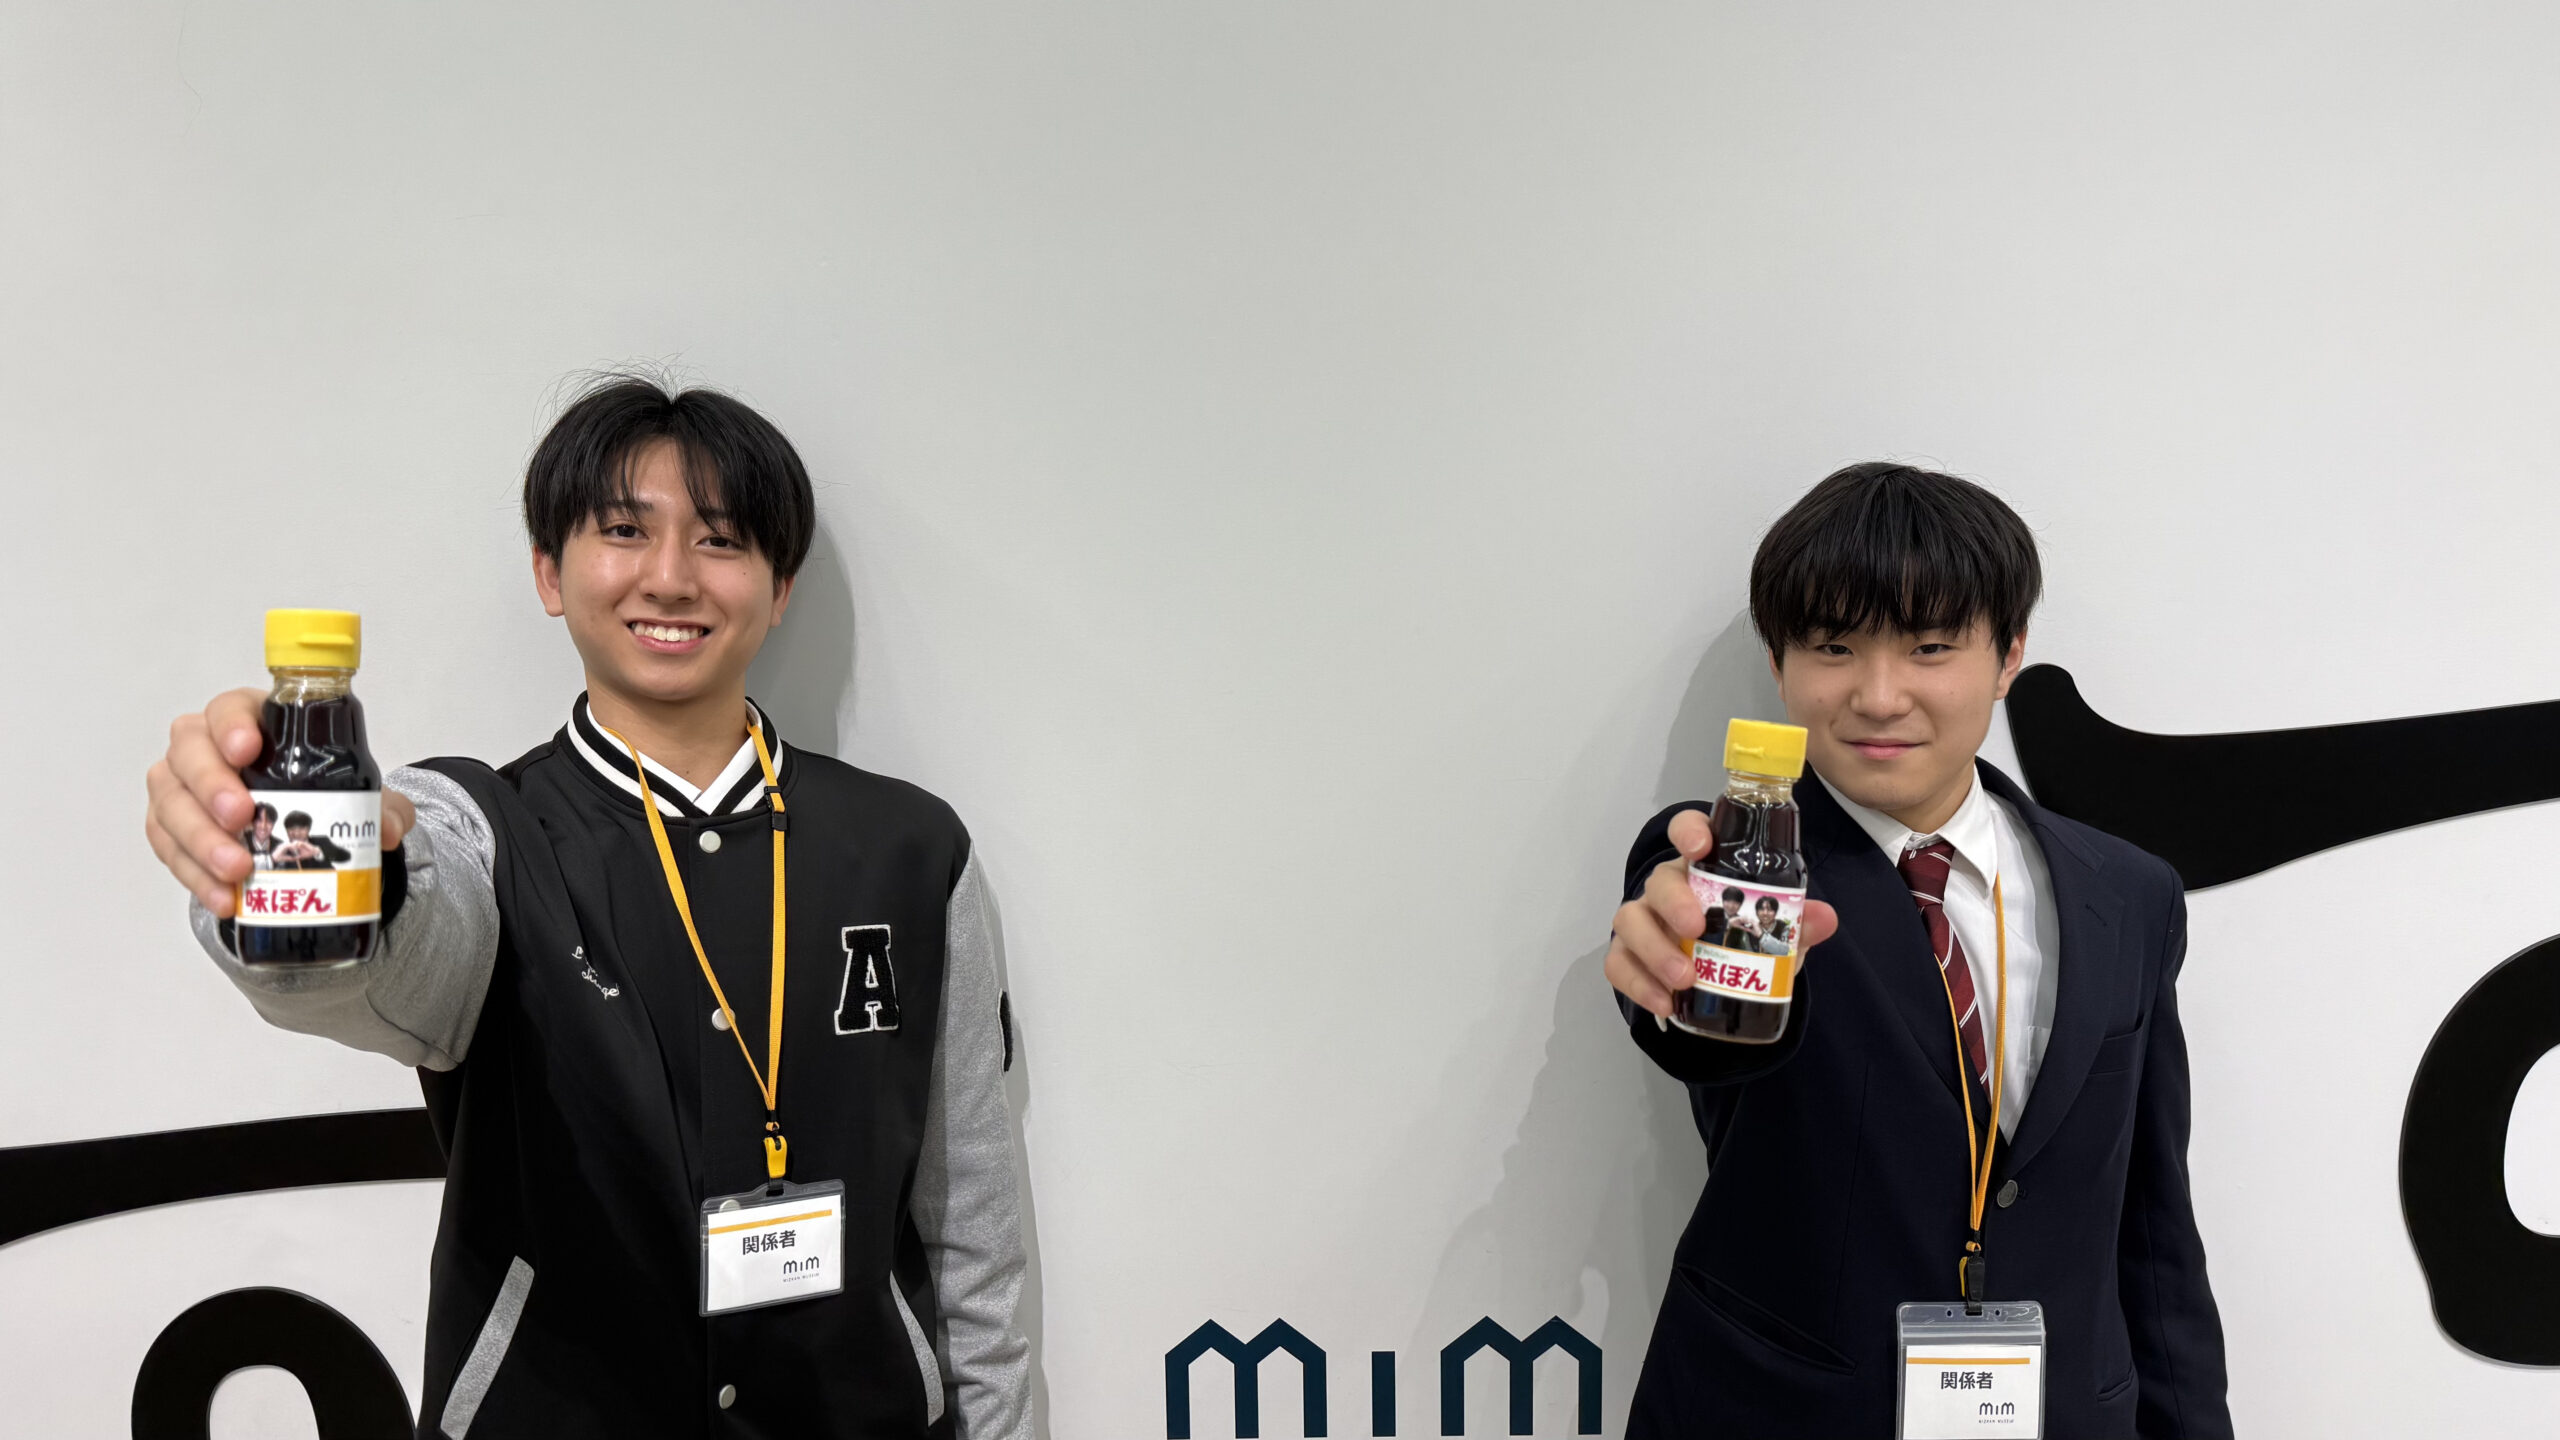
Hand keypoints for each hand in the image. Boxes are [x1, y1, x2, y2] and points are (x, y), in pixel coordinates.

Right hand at [144, 689, 413, 917]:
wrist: (293, 835)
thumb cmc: (319, 794)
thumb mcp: (360, 795)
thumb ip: (384, 807)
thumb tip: (388, 831)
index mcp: (249, 720)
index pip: (227, 708)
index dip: (230, 725)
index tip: (247, 749)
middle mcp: (202, 747)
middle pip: (188, 753)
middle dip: (211, 785)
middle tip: (242, 816)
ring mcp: (179, 788)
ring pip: (170, 804)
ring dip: (200, 839)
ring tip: (237, 868)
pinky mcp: (167, 829)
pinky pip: (167, 848)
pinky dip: (193, 874)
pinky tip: (223, 896)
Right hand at [1606, 808, 1837, 1018]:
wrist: (1720, 979)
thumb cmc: (1742, 937)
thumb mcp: (1775, 932)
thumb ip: (1798, 923)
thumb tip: (1824, 917)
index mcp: (1702, 869)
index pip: (1688, 832)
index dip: (1689, 832)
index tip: (1699, 847)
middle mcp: (1666, 890)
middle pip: (1657, 881)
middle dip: (1674, 903)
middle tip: (1696, 930)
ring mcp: (1642, 922)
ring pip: (1629, 921)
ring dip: (1654, 950)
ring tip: (1684, 979)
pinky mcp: (1627, 957)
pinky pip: (1618, 965)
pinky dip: (1638, 984)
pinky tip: (1665, 1004)